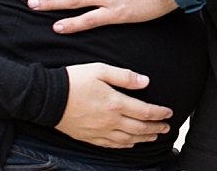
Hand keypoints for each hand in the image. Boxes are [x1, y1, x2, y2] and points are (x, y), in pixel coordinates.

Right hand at [57, 63, 172, 147]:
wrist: (47, 98)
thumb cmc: (74, 80)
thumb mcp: (101, 70)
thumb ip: (125, 76)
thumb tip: (146, 82)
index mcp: (115, 103)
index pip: (144, 111)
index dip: (159, 113)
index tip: (169, 113)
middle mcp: (109, 121)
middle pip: (139, 128)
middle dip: (155, 128)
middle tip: (167, 128)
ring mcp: (99, 131)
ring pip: (127, 139)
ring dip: (143, 139)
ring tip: (153, 137)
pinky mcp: (88, 137)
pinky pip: (111, 145)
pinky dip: (125, 145)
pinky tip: (130, 144)